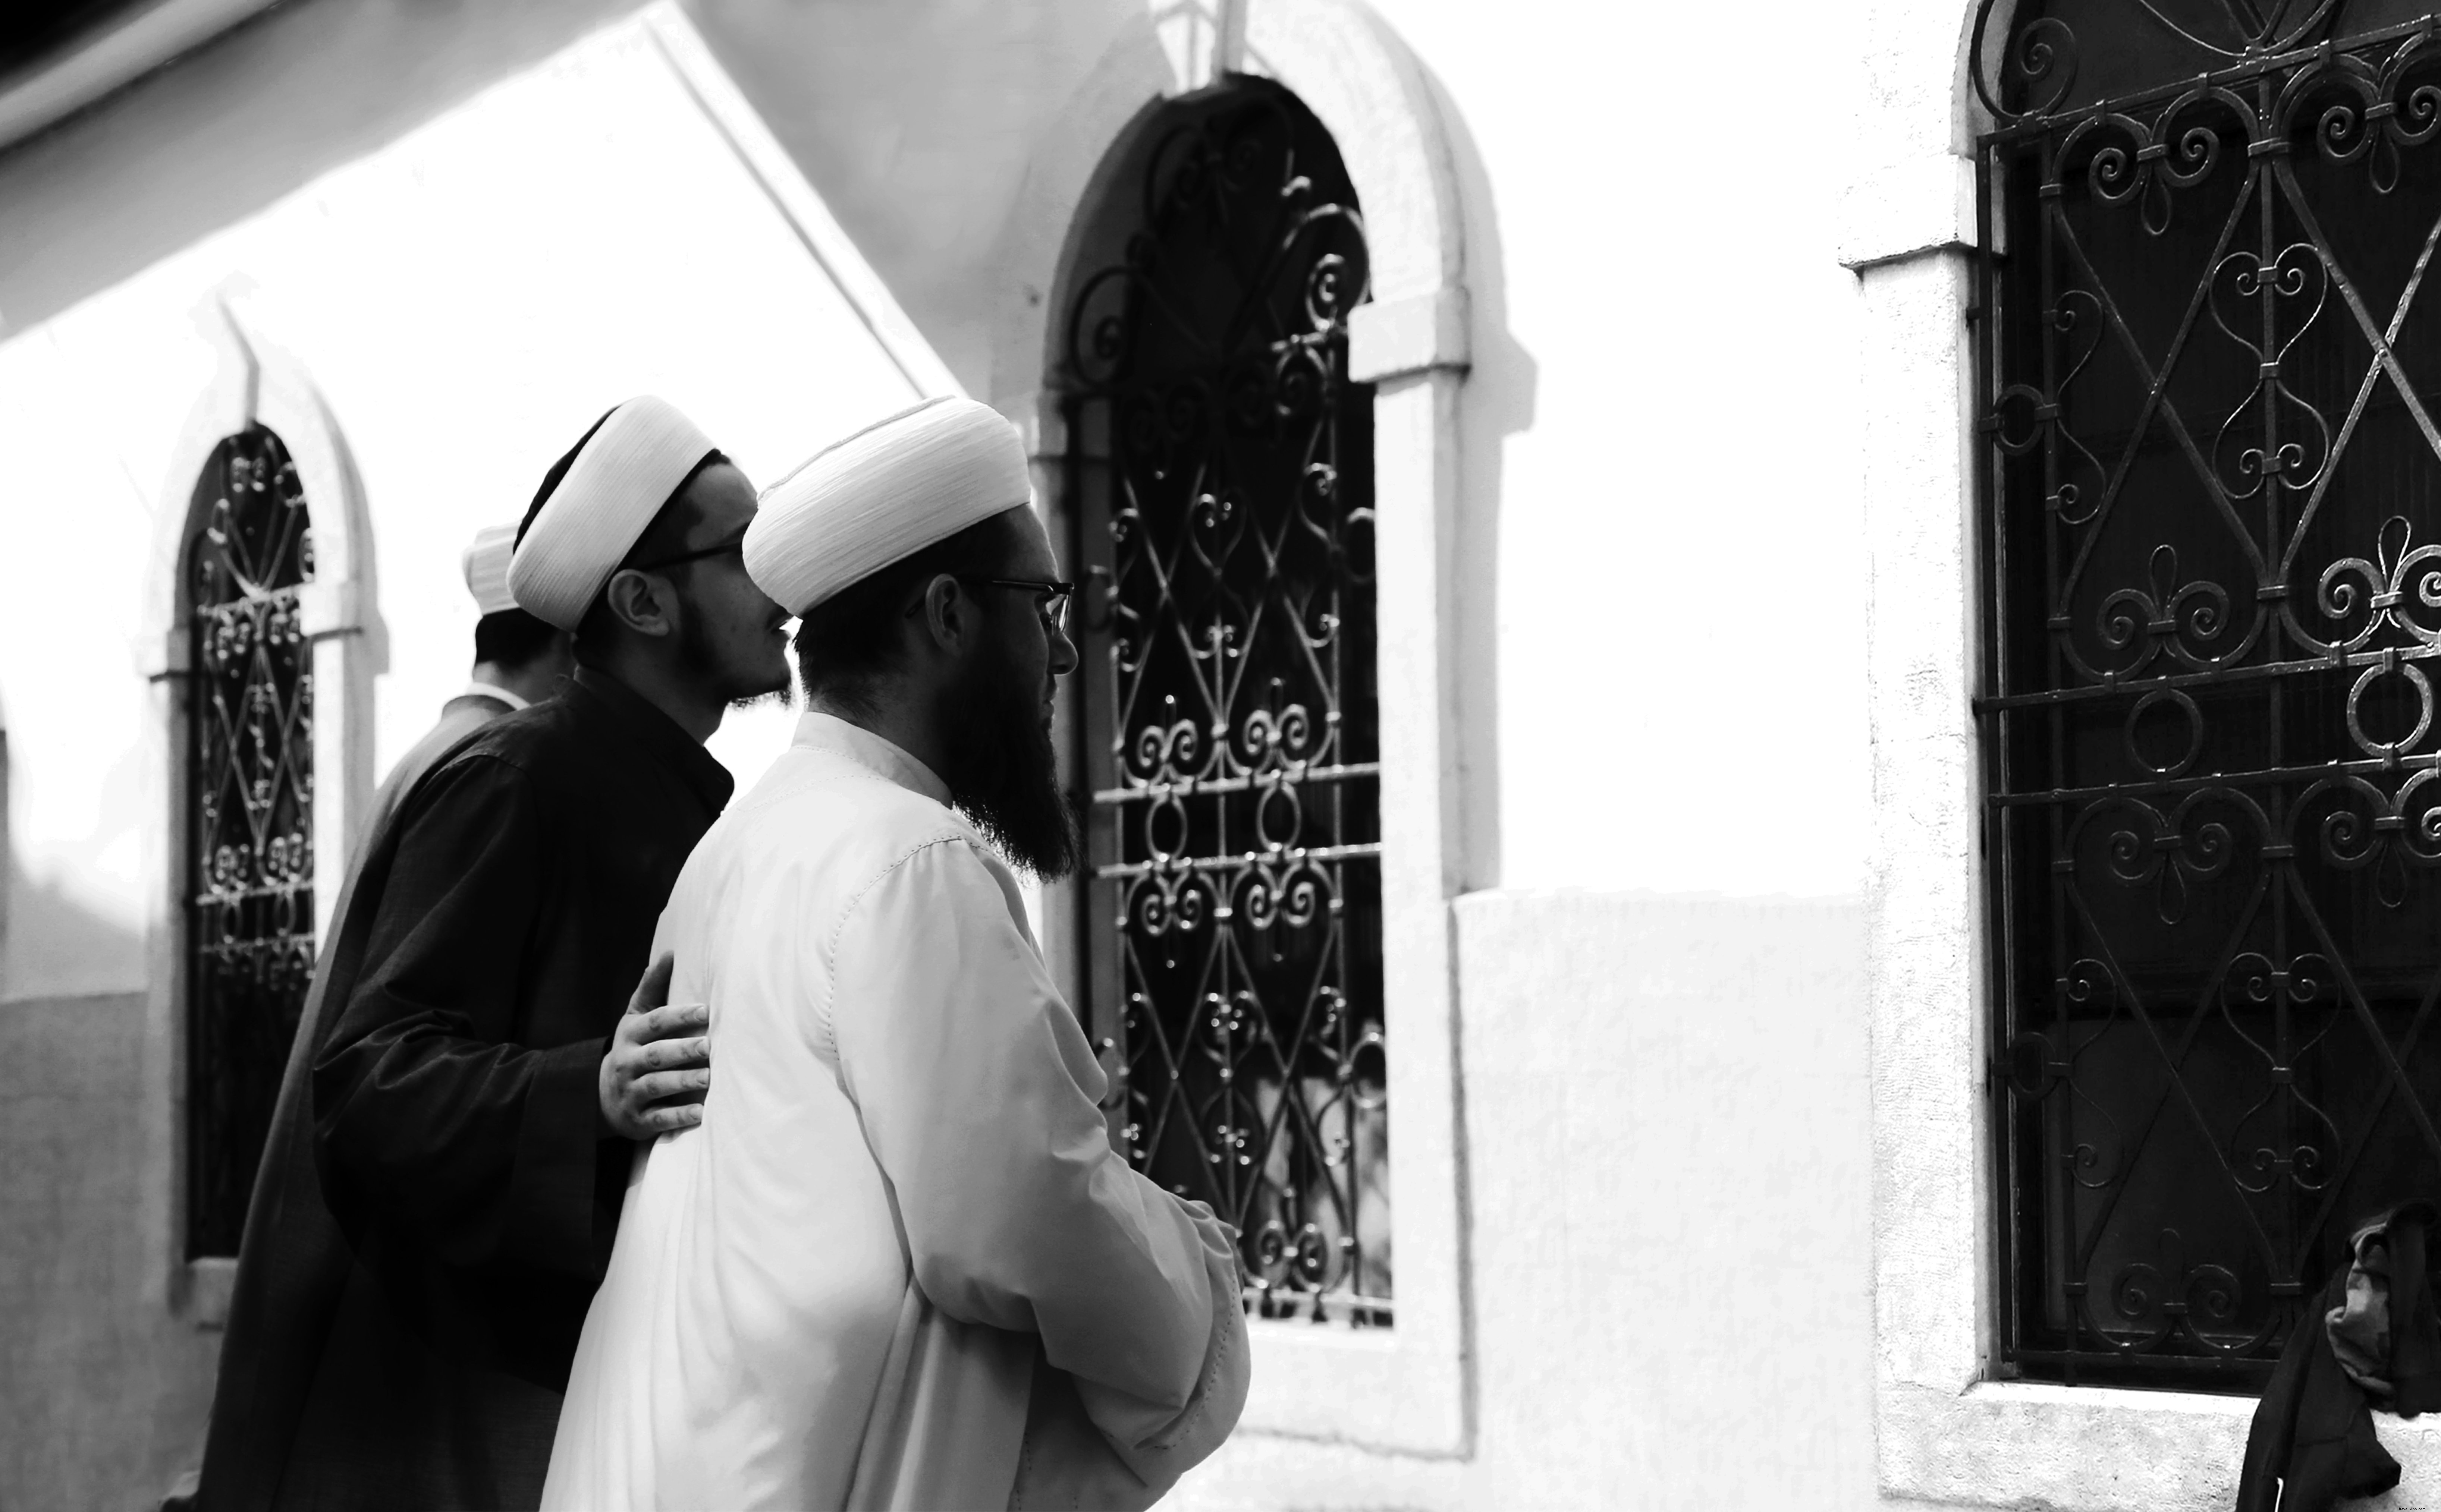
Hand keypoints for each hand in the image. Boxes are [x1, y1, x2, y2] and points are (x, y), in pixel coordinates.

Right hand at [598, 953, 711, 1138]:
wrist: (602, 1096)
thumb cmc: (633, 1048)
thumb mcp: (635, 1018)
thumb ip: (652, 987)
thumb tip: (670, 952)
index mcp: (630, 1035)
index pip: (655, 1023)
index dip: (679, 1016)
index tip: (706, 1010)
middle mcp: (628, 1063)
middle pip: (657, 1055)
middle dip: (683, 1049)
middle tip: (709, 1045)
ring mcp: (631, 1092)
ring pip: (658, 1086)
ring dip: (684, 1081)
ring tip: (709, 1077)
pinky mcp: (638, 1119)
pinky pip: (659, 1118)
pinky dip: (679, 1116)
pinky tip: (701, 1113)